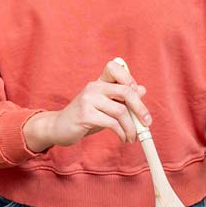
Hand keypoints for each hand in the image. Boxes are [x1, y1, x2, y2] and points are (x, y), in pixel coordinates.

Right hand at [24, 58, 151, 150]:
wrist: (58, 128)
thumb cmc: (84, 117)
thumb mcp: (104, 106)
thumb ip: (121, 98)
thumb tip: (142, 89)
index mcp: (98, 82)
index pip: (115, 68)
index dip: (129, 79)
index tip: (137, 97)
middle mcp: (93, 87)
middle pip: (125, 91)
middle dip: (141, 108)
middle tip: (147, 123)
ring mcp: (88, 100)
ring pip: (121, 111)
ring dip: (131, 128)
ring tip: (132, 137)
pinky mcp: (85, 115)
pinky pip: (111, 123)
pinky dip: (122, 133)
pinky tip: (123, 138)